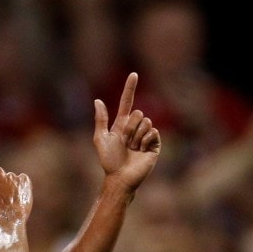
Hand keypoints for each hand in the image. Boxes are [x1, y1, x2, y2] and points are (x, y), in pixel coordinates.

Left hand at [93, 72, 160, 192]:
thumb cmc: (109, 160)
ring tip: (133, 148)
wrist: (120, 177)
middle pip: (138, 113)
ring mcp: (145, 136)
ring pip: (146, 121)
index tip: (133, 74)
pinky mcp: (154, 144)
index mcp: (121, 124)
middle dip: (130, 127)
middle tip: (126, 142)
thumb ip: (100, 120)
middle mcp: (135, 128)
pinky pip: (153, 132)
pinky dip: (145, 141)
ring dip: (137, 136)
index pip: (127, 102)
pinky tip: (141, 151)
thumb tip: (98, 100)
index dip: (130, 88)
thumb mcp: (100, 139)